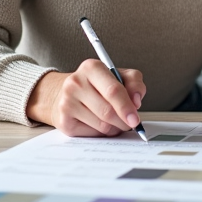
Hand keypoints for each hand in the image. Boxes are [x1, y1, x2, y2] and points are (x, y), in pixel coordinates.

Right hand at [26, 60, 145, 136]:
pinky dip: (102, 133)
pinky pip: (92, 134)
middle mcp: (76, 83)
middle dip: (123, 121)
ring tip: (114, 120)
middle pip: (108, 111)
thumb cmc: (98, 85)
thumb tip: (136, 101)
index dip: (127, 107)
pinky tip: (99, 123)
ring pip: (102, 125)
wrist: (66, 93)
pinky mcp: (64, 122)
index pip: (113, 90)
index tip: (135, 119)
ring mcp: (67, 103)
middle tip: (130, 123)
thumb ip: (134, 83)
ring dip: (114, 127)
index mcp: (91, 67)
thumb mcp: (119, 76)